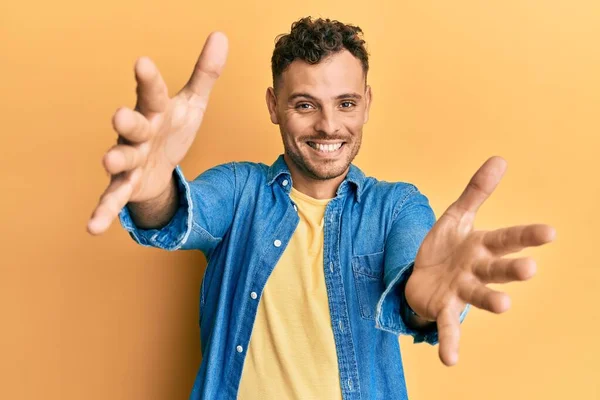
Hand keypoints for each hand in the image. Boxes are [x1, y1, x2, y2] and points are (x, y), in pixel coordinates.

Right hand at [87, 32, 227, 234]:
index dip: (148, 80)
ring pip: (121, 159)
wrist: (160, 167)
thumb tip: (220, 35)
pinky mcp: (125, 185)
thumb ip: (205, 73)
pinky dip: (104, 211)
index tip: (143, 63)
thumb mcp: (193, 104)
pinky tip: (93, 228)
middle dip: (127, 122)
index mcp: (155, 111)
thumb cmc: (172, 129)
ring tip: (108, 160)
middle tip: (119, 115)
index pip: (153, 93)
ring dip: (116, 160)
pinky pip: (114, 198)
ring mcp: (129, 159)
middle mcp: (138, 133)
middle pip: (132, 126)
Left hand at [404, 156, 555, 365]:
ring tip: (504, 306)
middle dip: (511, 270)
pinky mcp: (443, 308)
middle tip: (528, 270)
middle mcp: (476, 271)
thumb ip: (476, 192)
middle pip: (496, 269)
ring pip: (478, 296)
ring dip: (490, 301)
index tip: (550, 232)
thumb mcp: (457, 216)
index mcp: (481, 247)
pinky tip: (450, 360)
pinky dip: (450, 343)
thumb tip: (500, 158)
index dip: (526, 237)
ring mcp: (461, 291)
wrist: (419, 275)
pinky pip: (447, 326)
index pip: (507, 239)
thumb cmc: (445, 247)